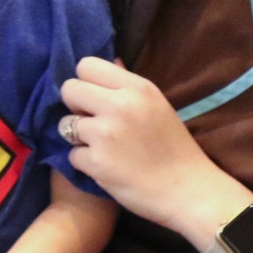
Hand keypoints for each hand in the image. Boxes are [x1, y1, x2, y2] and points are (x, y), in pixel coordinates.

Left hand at [58, 57, 252, 242]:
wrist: (187, 191)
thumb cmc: (174, 148)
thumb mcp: (157, 105)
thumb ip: (129, 85)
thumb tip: (110, 61)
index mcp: (137, 87)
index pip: (86, 65)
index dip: (85, 83)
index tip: (95, 98)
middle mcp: (119, 105)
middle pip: (69, 89)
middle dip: (75, 106)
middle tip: (93, 122)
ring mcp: (105, 134)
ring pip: (65, 124)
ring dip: (78, 137)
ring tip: (101, 147)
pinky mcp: (96, 162)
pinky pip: (72, 155)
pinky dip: (85, 163)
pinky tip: (106, 167)